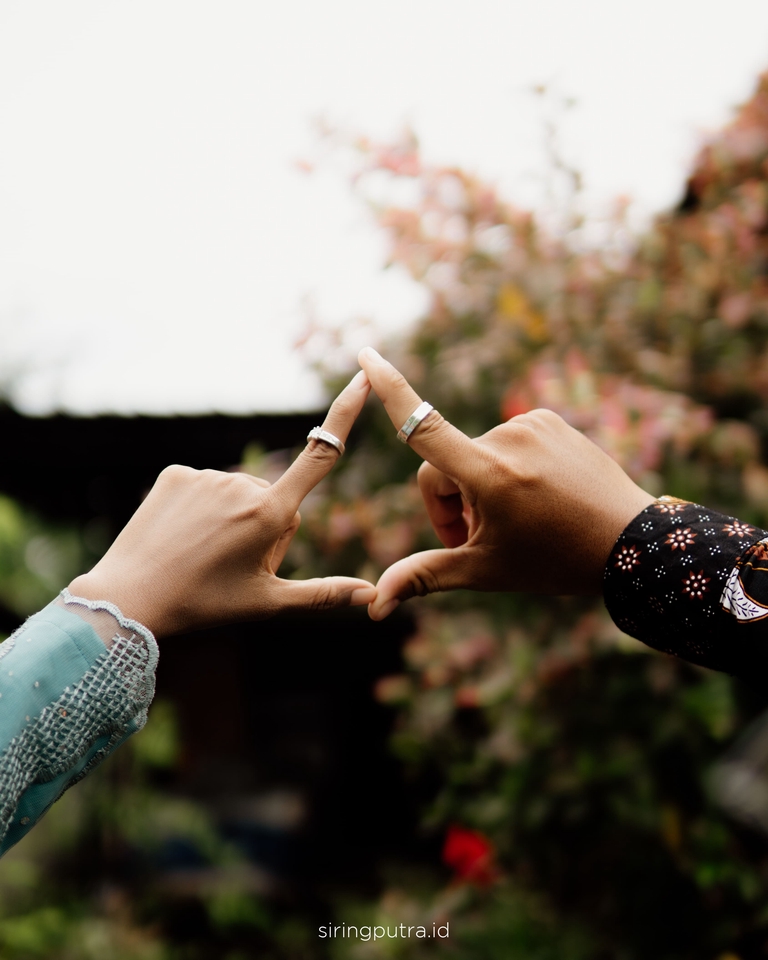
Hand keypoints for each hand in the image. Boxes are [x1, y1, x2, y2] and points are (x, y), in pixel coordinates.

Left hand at [68, 371, 376, 636]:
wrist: (130, 598)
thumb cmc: (204, 603)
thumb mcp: (267, 603)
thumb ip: (323, 595)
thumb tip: (371, 595)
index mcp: (270, 514)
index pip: (321, 457)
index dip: (345, 414)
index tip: (362, 378)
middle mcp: (242, 485)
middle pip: (275, 499)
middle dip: (266, 525)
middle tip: (234, 564)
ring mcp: (206, 476)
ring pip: (239, 495)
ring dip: (233, 519)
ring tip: (204, 554)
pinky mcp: (176, 473)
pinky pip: (205, 488)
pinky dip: (201, 509)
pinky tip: (183, 534)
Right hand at [357, 348, 654, 618]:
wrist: (632, 544)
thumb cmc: (556, 561)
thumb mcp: (486, 571)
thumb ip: (426, 576)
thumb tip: (375, 606)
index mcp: (490, 474)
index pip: (424, 428)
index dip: (390, 391)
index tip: (366, 354)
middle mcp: (508, 438)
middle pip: (445, 464)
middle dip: (449, 502)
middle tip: (475, 541)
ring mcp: (532, 424)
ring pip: (474, 453)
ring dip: (477, 485)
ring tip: (511, 521)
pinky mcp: (549, 420)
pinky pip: (505, 441)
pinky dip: (505, 467)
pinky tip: (532, 496)